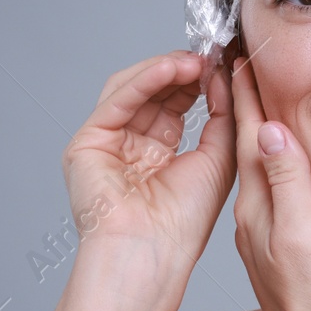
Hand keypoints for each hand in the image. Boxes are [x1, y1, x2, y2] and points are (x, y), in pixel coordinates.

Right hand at [61, 50, 235, 283]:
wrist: (153, 255)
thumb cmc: (184, 222)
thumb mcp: (218, 157)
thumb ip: (221, 114)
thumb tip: (224, 75)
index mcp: (158, 154)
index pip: (176, 103)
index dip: (199, 81)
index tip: (225, 62)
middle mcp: (129, 146)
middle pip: (154, 93)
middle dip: (184, 71)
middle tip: (212, 55)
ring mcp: (105, 144)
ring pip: (132, 90)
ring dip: (165, 70)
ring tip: (195, 61)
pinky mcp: (86, 144)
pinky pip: (116, 102)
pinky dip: (144, 81)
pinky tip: (171, 68)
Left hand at [227, 55, 310, 310]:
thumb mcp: (307, 236)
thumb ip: (289, 183)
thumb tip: (269, 131)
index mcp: (259, 206)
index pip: (246, 136)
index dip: (244, 93)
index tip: (238, 52)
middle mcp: (255, 214)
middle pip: (244, 144)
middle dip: (242, 100)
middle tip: (238, 57)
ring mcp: (266, 230)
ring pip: (255, 164)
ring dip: (254, 127)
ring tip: (254, 94)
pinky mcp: (280, 245)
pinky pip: (269, 188)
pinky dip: (270, 160)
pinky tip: (275, 157)